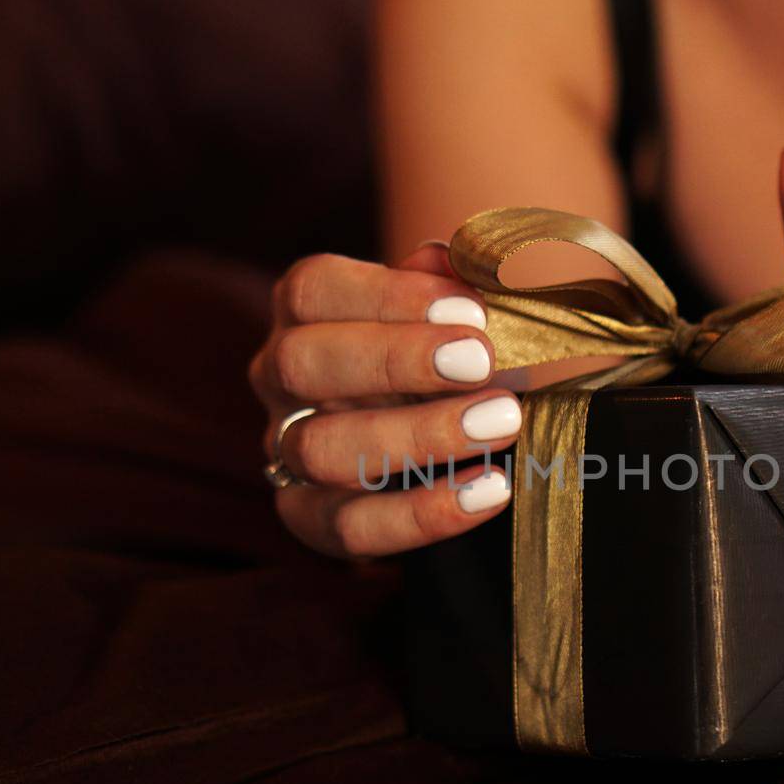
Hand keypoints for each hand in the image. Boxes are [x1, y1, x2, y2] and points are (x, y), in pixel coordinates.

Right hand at [248, 244, 518, 557]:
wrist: (455, 427)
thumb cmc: (453, 353)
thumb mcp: (458, 312)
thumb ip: (455, 282)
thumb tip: (455, 257)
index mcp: (305, 312)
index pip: (314, 289)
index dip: (387, 296)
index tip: (470, 309)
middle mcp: (280, 380)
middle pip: (301, 362)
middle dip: (394, 360)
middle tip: (483, 361)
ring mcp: (288, 452)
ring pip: (321, 449)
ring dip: (417, 436)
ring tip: (502, 423)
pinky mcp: (313, 519)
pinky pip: (352, 526)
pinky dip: (424, 512)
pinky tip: (491, 489)